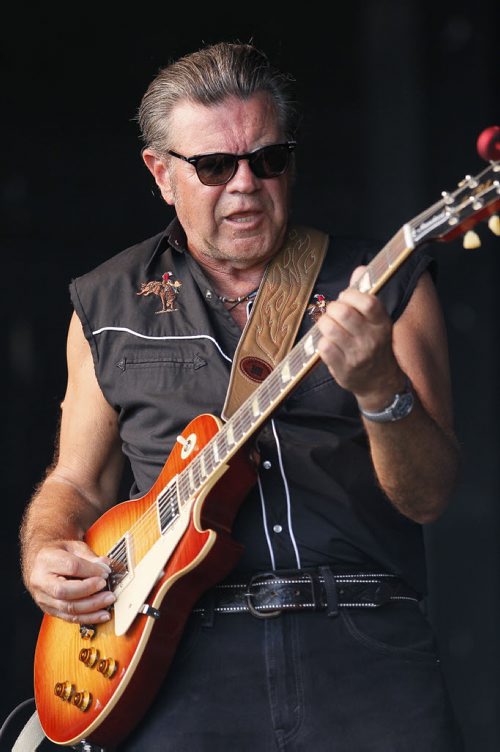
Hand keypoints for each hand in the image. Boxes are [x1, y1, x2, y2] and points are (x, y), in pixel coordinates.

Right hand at [27, 540, 115, 623]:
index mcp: (47, 560)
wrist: (40, 562)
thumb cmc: (58, 553)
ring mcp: (44, 598)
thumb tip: (105, 566)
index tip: (105, 572)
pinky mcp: (50, 610)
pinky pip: (69, 618)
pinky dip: (88, 617)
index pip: (71, 566)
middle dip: (89, 590)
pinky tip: (102, 614)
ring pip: (68, 608)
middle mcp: (41, 581)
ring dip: (92, 606)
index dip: (91, 570)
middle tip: (106, 586)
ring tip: (108, 600)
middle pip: (64, 591)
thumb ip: (89, 556)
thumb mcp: (73, 546)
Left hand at [316, 266, 404, 404]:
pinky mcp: (342, 368)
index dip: (351, 295)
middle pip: (343, 313)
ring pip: (330, 328)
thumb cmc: (374, 344)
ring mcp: (357, 355)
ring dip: (324, 323)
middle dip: (333, 308)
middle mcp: (371, 340)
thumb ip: (366, 294)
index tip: (346, 297)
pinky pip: (323, 347)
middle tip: (334, 312)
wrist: (379, 382)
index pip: (368, 302)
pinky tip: (328, 342)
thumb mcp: (377, 320)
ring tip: (329, 326)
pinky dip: (321, 341)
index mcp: (382, 324)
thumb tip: (360, 269)